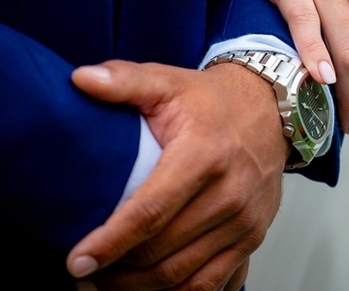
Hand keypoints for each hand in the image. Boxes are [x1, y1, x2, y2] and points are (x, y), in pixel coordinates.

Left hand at [66, 61, 285, 290]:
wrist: (273, 109)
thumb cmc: (214, 101)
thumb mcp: (168, 82)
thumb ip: (124, 80)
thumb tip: (80, 79)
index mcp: (203, 156)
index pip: (149, 212)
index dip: (109, 242)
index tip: (75, 261)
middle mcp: (229, 193)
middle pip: (161, 251)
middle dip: (114, 271)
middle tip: (79, 275)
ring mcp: (244, 220)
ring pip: (182, 275)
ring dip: (138, 288)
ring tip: (103, 286)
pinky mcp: (252, 237)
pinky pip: (211, 283)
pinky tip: (147, 290)